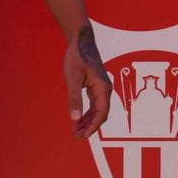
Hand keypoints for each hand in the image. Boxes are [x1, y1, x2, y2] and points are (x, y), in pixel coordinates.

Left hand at [64, 24, 111, 138]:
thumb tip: (75, 118)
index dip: (92, 126)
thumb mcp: (72, 78)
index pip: (101, 113)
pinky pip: (94, 105)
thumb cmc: (77, 56)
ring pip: (97, 111)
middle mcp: (105, 89)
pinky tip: (78, 120)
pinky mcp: (96, 87)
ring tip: (76, 131)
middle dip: (89, 127)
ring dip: (87, 122)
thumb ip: (74, 98)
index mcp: (102, 87)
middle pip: (100, 114)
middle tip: (76, 136)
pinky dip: (87, 113)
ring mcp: (101, 88)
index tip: (83, 135)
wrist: (81, 41)